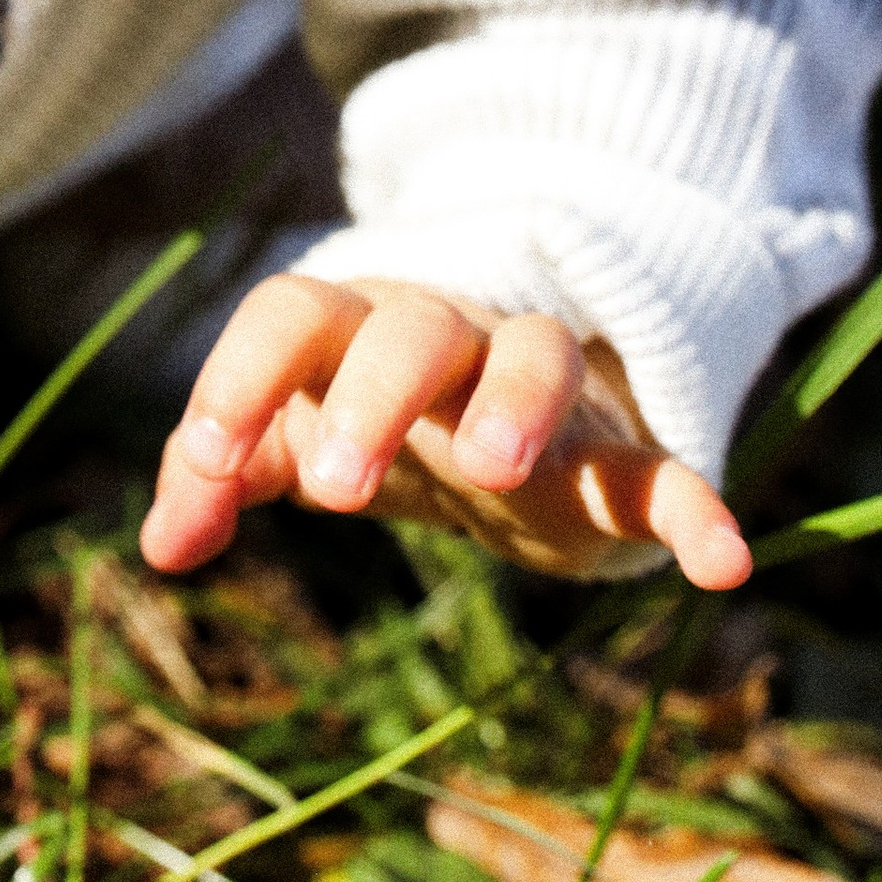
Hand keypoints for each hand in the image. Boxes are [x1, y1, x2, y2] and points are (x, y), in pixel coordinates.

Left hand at [138, 275, 751, 589]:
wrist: (501, 410)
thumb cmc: (370, 414)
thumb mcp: (289, 438)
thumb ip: (218, 474)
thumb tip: (158, 546)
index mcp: (350, 327)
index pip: (291, 317)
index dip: (240, 380)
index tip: (205, 462)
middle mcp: (444, 336)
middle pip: (410, 330)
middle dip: (374, 396)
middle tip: (335, 487)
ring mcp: (536, 386)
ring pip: (536, 356)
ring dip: (519, 403)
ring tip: (496, 473)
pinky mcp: (613, 451)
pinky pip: (663, 467)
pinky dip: (696, 507)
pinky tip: (723, 564)